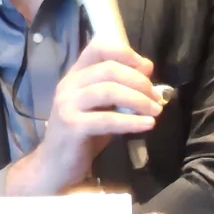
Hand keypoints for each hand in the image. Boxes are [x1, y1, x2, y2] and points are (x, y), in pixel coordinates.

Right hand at [4, 40, 161, 195]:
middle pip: (109, 69)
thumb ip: (122, 89)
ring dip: (138, 100)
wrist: (56, 165)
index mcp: (76, 75)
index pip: (98, 47)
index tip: (146, 67)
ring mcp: (67, 104)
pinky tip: (147, 125)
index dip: (125, 52)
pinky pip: (107, 119)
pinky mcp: (72, 126)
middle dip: (139, 81)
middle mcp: (69, 85)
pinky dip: (131, 121)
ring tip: (156, 111)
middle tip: (156, 97)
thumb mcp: (105, 108)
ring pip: (109, 90)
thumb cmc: (83, 135)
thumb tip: (147, 67)